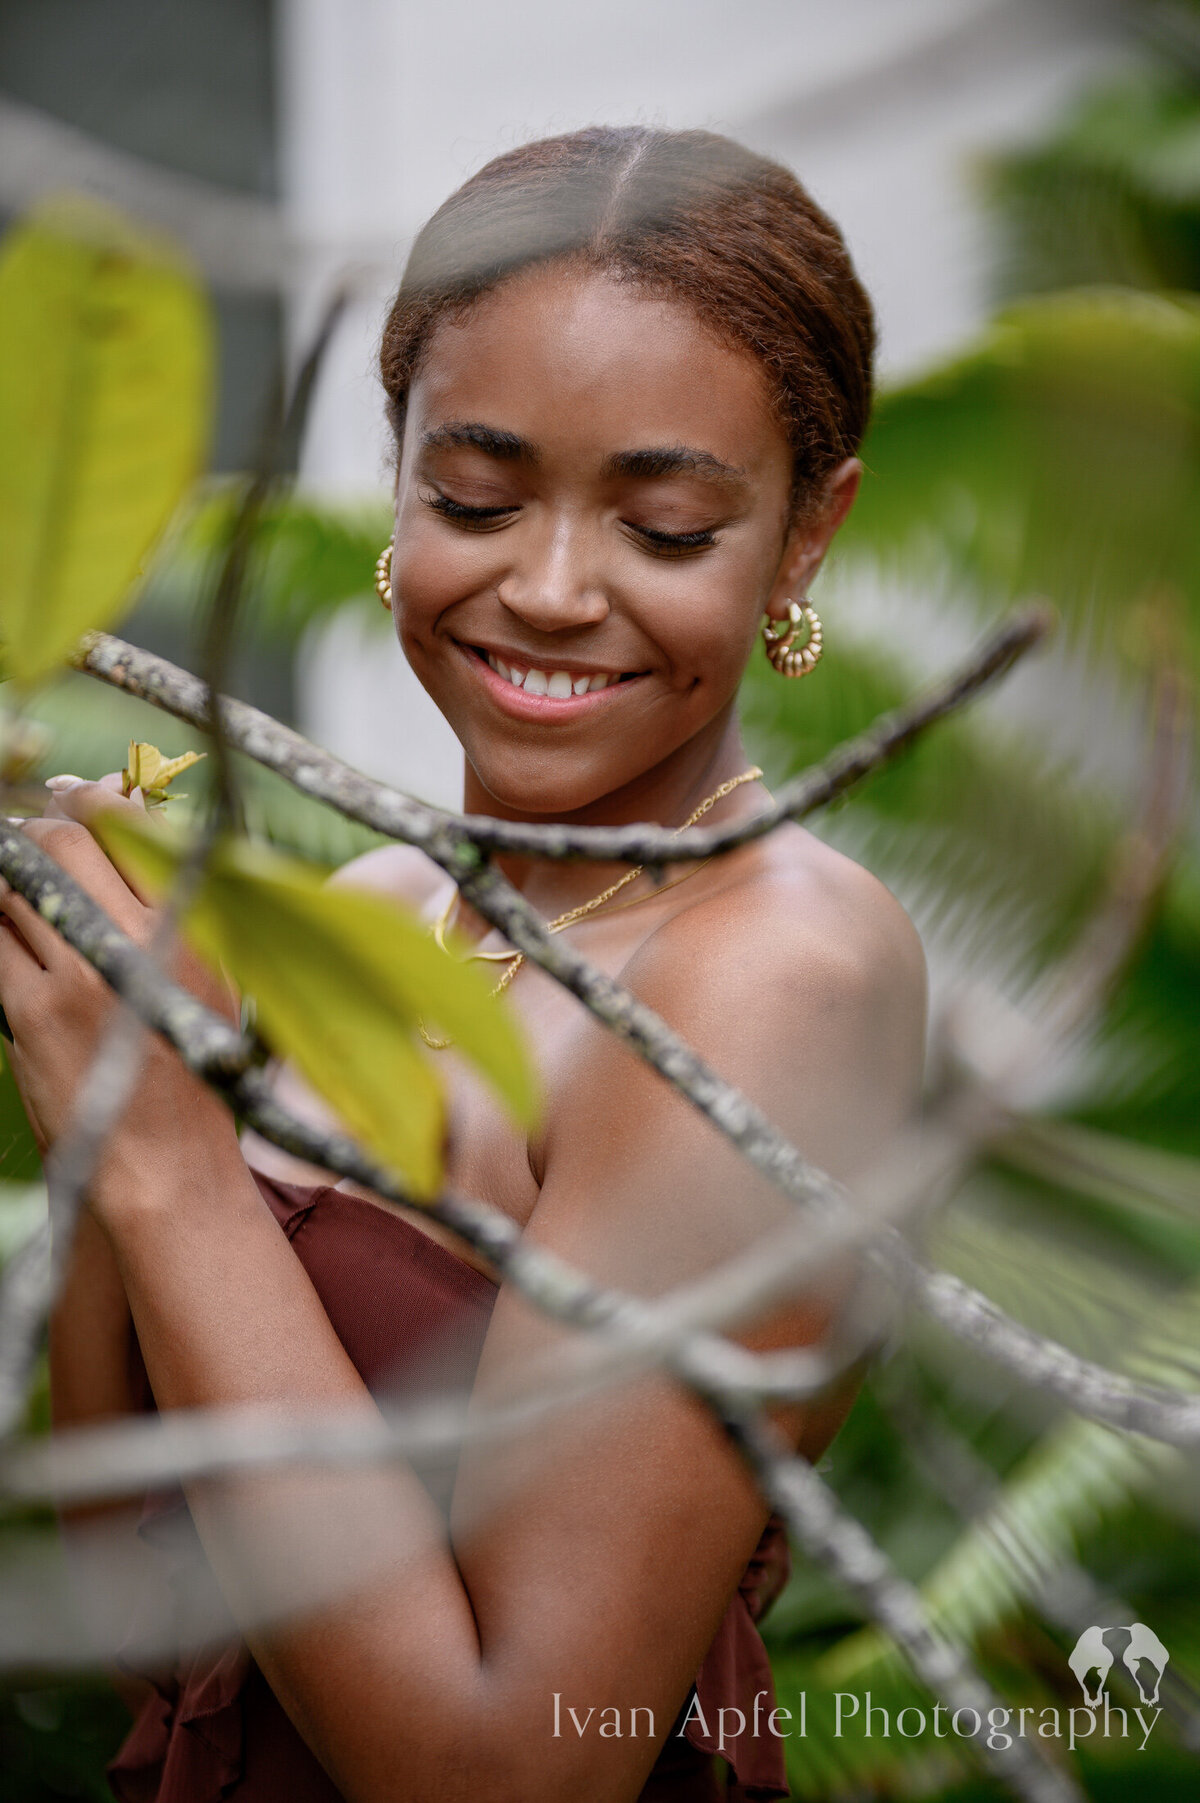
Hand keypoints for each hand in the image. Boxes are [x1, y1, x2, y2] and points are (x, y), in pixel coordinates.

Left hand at [0, 776, 239, 1208]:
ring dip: (4, 880)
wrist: (162, 1162)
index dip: (86, 800)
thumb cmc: (192, 1072)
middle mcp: (133, 940)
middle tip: (28, 842)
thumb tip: (127, 829)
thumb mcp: (211, 980)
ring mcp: (76, 974)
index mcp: (186, 926)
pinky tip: (5, 936)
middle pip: (58, 842)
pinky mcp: (30, 1011)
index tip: (69, 798)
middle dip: (34, 833)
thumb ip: (176, 907)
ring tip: (15, 894)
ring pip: (12, 888)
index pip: (123, 824)